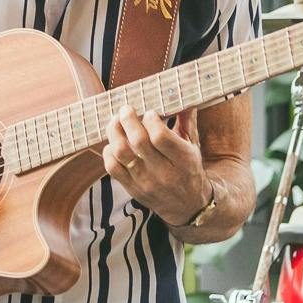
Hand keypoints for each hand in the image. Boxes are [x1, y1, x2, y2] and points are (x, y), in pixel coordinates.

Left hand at [104, 108, 208, 225]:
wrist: (188, 207)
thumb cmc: (190, 169)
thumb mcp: (194, 146)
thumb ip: (187, 120)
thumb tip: (184, 95)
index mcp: (184, 160)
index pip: (160, 136)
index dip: (151, 119)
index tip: (149, 111)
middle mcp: (164, 173)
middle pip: (138, 142)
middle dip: (128, 120)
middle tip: (126, 109)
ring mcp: (146, 183)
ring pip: (122, 154)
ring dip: (114, 133)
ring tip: (115, 121)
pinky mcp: (133, 190)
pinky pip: (112, 168)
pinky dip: (109, 152)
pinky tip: (113, 143)